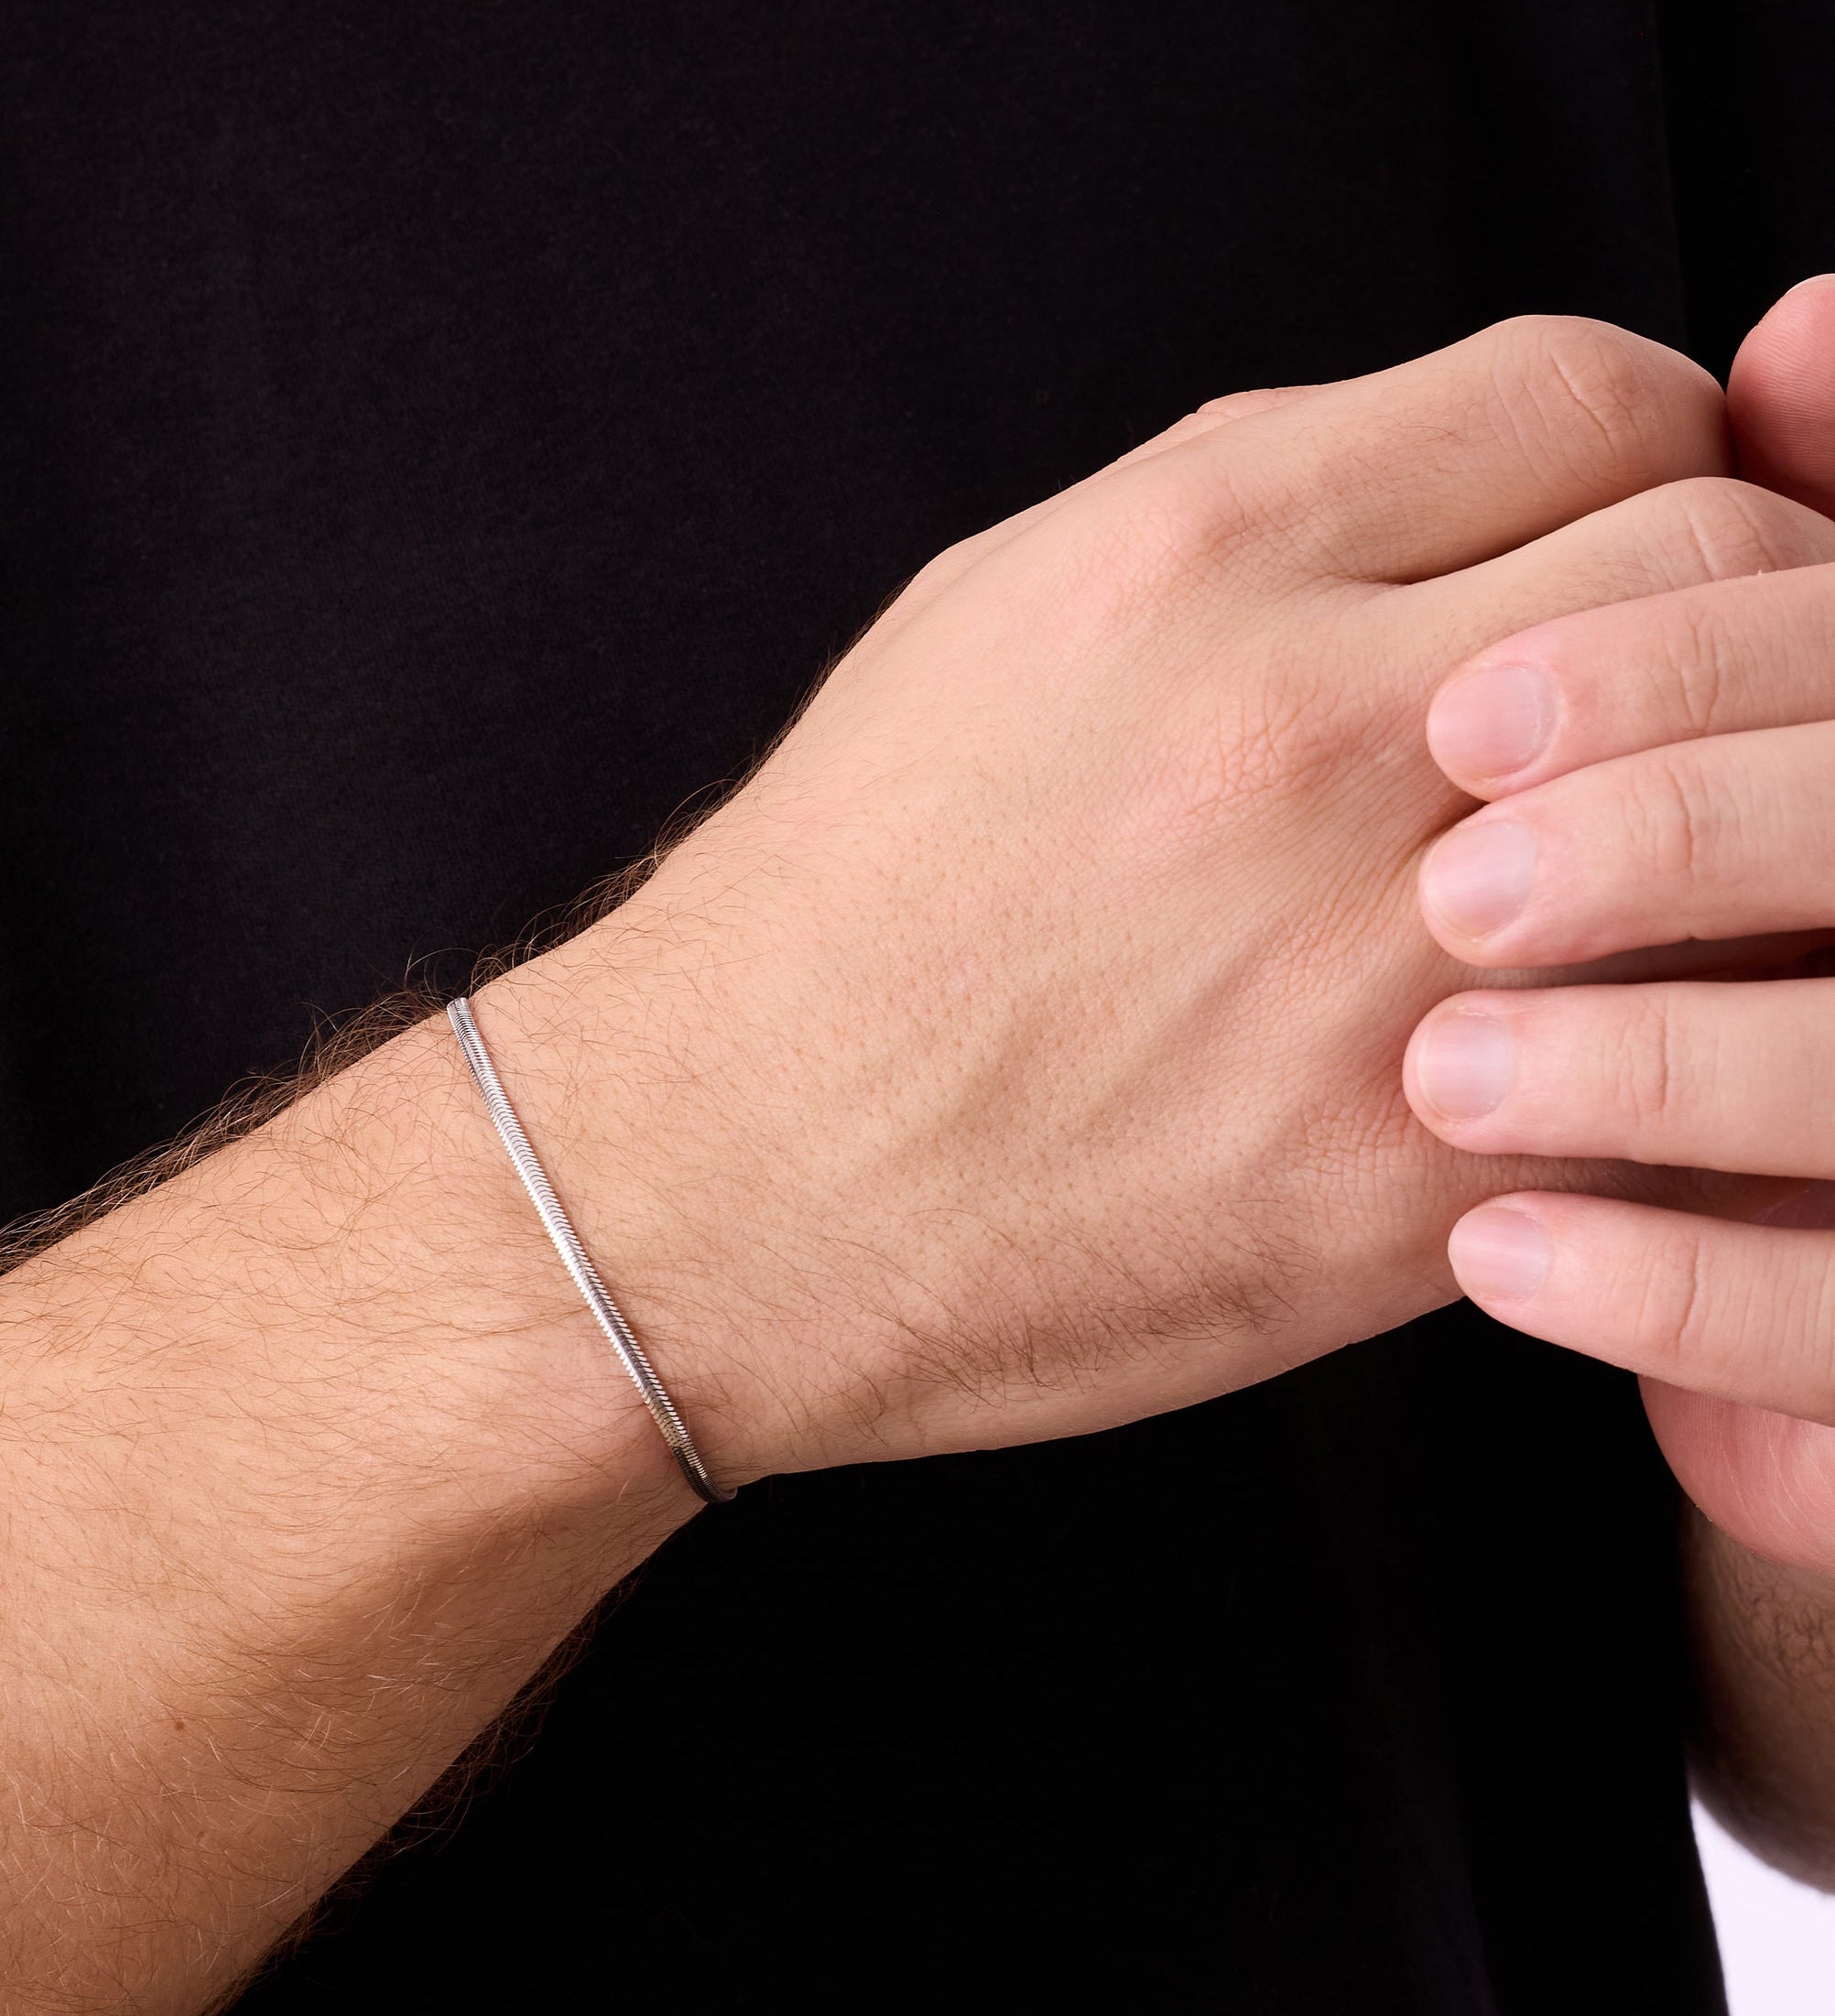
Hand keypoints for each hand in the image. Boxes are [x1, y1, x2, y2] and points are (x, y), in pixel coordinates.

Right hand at [477, 315, 1807, 1480]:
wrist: (720, 1186)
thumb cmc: (832, 921)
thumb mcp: (986, 629)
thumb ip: (1233, 535)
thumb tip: (1434, 507)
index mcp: (1195, 558)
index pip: (1588, 393)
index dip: (1661, 441)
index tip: (1640, 517)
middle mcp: (1309, 728)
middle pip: (1717, 562)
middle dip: (1752, 604)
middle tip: (1704, 688)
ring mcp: (1380, 955)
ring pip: (1756, 810)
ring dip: (1756, 817)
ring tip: (1681, 867)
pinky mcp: (1411, 1170)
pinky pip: (1682, 1058)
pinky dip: (1696, 1024)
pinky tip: (1623, 1033)